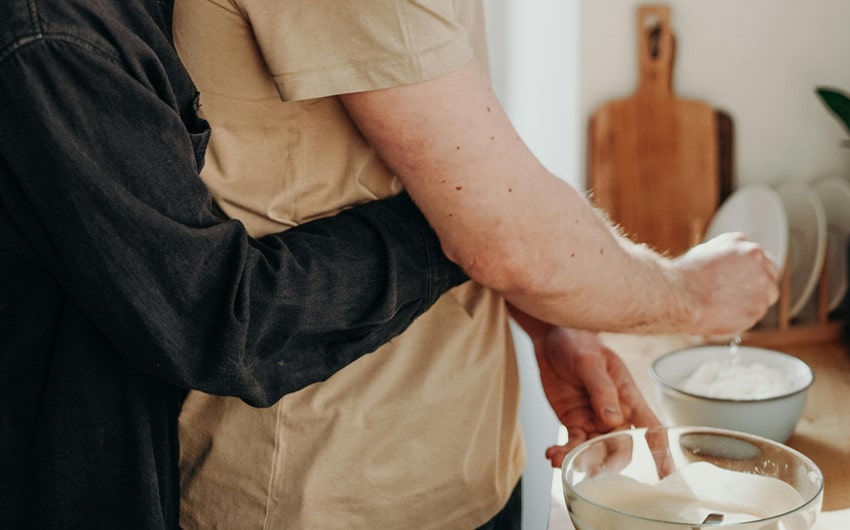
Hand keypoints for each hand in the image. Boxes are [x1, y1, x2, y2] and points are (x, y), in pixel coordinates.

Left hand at [507, 309, 659, 468]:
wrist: (552, 338)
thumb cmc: (579, 343)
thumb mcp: (590, 362)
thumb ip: (602, 390)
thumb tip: (612, 419)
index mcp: (629, 398)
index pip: (651, 429)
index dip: (661, 453)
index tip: (665, 475)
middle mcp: (616, 415)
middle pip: (620, 449)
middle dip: (605, 463)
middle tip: (587, 467)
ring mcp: (594, 421)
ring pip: (592, 450)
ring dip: (577, 459)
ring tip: (557, 459)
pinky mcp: (574, 423)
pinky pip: (571, 444)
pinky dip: (561, 452)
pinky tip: (551, 454)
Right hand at [673, 231, 780, 335]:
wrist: (680, 296)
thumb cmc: (686, 275)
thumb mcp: (707, 251)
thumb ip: (728, 254)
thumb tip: (733, 262)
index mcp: (747, 247)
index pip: (762, 260)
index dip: (751, 271)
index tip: (741, 280)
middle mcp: (759, 263)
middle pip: (770, 277)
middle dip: (758, 285)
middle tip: (737, 295)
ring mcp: (761, 286)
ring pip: (766, 298)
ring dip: (752, 302)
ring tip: (726, 305)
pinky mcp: (758, 309)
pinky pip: (755, 315)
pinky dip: (743, 316)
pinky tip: (723, 313)